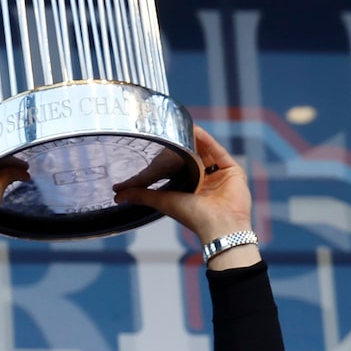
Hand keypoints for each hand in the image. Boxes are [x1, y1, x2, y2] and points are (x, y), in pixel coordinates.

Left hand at [123, 126, 253, 257]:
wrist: (219, 224)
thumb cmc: (193, 217)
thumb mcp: (163, 202)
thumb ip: (142, 195)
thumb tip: (117, 195)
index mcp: (193, 190)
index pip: (182, 168)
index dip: (172, 156)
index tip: (161, 143)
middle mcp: (208, 182)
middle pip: (196, 157)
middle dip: (185, 144)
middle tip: (171, 129)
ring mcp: (221, 176)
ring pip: (208, 152)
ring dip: (195, 139)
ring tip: (182, 126)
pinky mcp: (233, 171)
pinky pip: (219, 152)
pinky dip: (208, 141)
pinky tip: (196, 130)